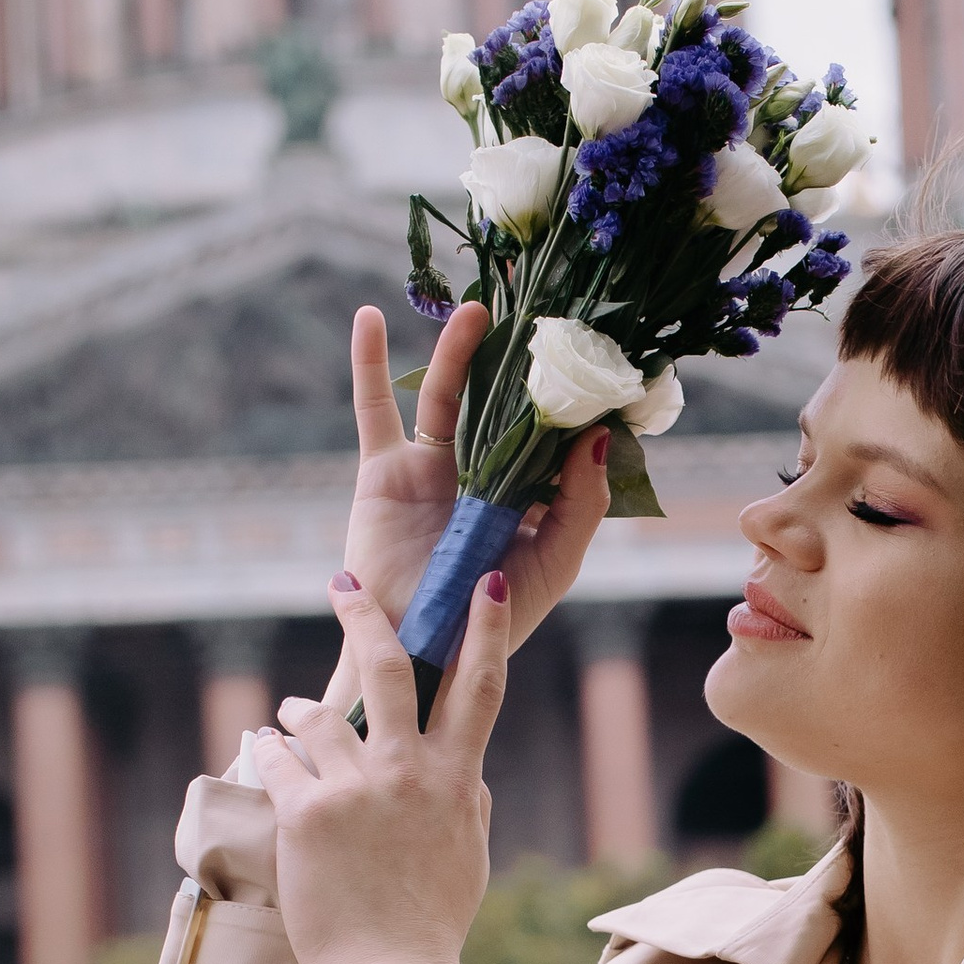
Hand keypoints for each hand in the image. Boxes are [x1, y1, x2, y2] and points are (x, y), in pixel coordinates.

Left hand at [254, 570, 509, 963]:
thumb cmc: (432, 923)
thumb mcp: (469, 854)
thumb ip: (466, 801)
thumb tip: (466, 771)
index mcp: (458, 779)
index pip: (482, 686)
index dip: (488, 628)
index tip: (488, 582)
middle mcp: (410, 772)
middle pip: (390, 668)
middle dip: (365, 615)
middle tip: (345, 584)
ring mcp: (357, 790)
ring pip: (317, 714)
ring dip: (297, 709)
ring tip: (285, 715)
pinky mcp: (307, 815)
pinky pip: (279, 760)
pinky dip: (269, 749)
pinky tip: (261, 747)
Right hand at [326, 302, 607, 702]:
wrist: (418, 656)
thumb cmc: (491, 624)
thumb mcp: (553, 565)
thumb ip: (581, 505)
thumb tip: (597, 438)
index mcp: (525, 495)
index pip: (549, 431)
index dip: (568, 394)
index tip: (594, 352)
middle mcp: (479, 473)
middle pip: (497, 400)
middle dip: (515, 358)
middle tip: (539, 310)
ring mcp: (430, 468)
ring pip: (444, 394)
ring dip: (458, 349)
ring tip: (480, 307)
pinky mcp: (384, 471)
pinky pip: (375, 409)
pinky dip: (366, 363)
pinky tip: (368, 317)